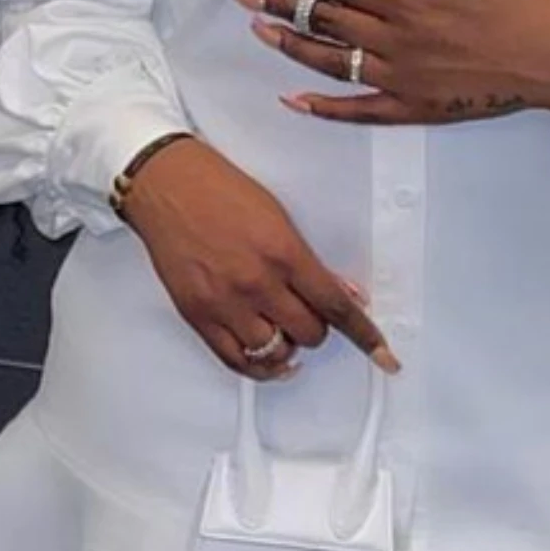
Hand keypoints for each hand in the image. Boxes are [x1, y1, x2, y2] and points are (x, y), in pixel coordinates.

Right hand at [120, 137, 399, 379]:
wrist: (166, 184)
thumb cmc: (219, 190)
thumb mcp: (279, 216)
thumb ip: (308, 261)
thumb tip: (342, 293)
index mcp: (283, 253)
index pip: (336, 307)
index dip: (365, 335)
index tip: (383, 355)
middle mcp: (256, 282)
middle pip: (309, 334)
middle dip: (317, 327)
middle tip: (309, 312)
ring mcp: (225, 303)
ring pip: (276, 352)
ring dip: (287, 344)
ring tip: (282, 327)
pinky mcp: (198, 315)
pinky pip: (237, 361)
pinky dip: (259, 366)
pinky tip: (269, 358)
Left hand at [232, 0, 549, 125]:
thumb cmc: (521, 5)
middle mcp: (397, 40)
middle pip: (325, 20)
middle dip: (280, 4)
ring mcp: (403, 78)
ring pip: (333, 63)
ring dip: (292, 48)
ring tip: (261, 32)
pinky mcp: (416, 108)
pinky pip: (360, 112)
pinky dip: (325, 107)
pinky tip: (296, 98)